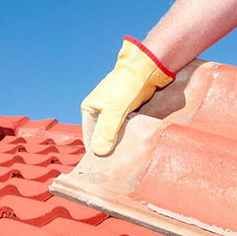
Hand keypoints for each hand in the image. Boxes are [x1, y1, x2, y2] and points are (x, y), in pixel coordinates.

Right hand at [81, 36, 174, 155]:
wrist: (146, 69)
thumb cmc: (127, 86)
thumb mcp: (115, 110)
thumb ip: (106, 131)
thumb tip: (99, 152)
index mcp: (89, 110)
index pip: (89, 138)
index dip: (96, 152)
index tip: (106, 167)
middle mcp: (99, 112)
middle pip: (101, 138)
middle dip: (109, 150)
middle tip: (118, 165)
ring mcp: (113, 113)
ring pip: (114, 135)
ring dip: (119, 145)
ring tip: (126, 158)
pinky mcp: (126, 113)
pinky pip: (124, 130)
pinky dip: (128, 138)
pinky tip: (133, 147)